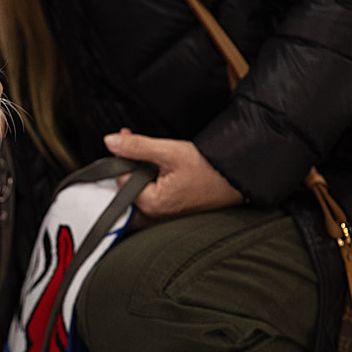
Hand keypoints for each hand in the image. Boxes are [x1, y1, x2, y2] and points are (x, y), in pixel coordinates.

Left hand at [104, 128, 243, 217]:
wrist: (240, 176)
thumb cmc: (211, 168)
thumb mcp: (170, 151)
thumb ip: (137, 146)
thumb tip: (111, 141)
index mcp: (152, 204)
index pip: (121, 179)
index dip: (122, 156)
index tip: (126, 137)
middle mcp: (157, 213)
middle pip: (129, 185)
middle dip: (130, 162)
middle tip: (133, 140)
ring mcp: (166, 213)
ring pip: (142, 187)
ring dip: (141, 167)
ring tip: (151, 151)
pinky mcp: (175, 208)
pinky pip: (155, 191)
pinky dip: (153, 176)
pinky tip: (162, 164)